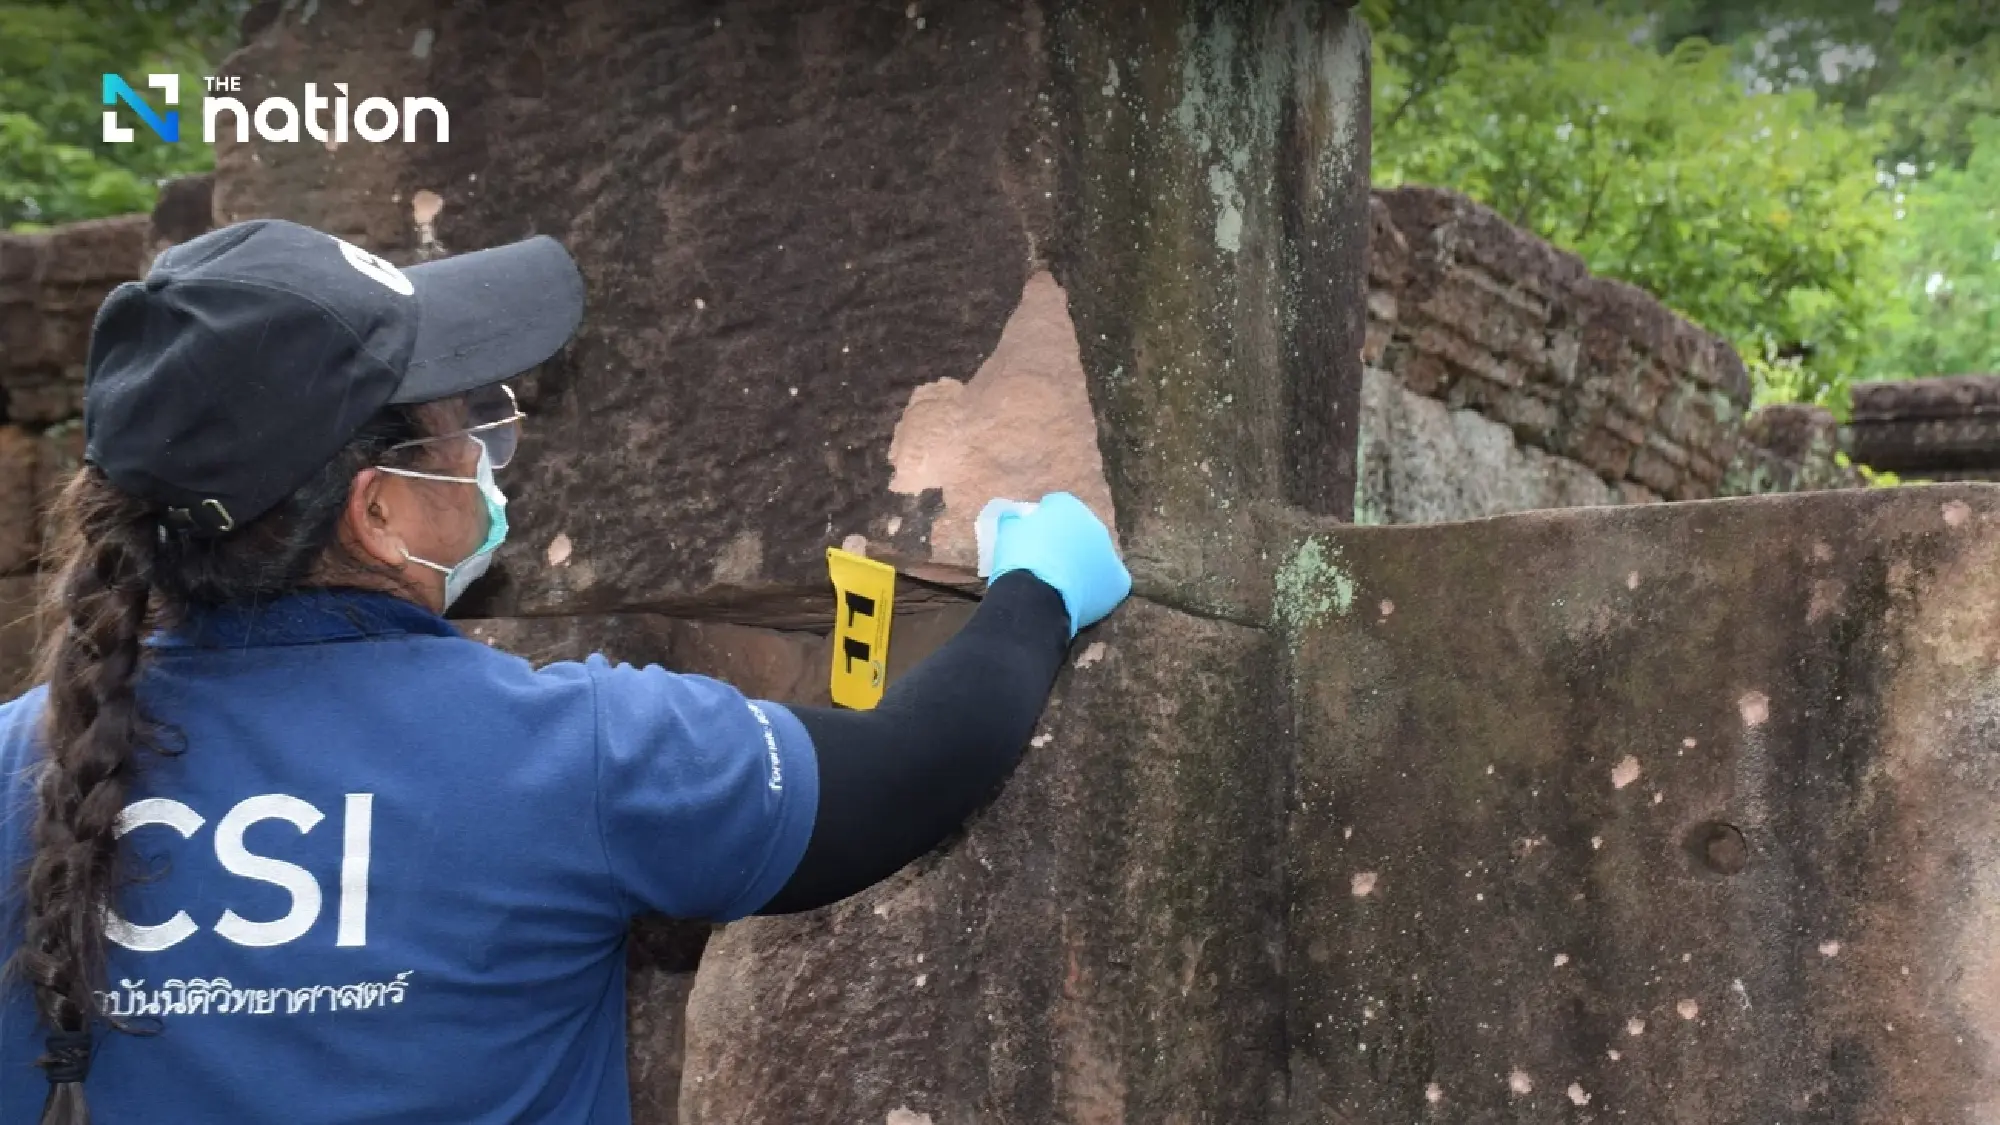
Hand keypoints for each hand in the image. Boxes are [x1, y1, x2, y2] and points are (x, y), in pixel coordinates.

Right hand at [987, 492, 1130, 638]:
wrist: (1035, 594)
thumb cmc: (1019, 559)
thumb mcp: (1008, 531)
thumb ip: (1015, 520)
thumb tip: (1014, 517)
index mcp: (1067, 506)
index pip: (1057, 505)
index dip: (1045, 520)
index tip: (1034, 535)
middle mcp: (1094, 524)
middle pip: (1081, 530)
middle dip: (1069, 541)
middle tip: (1050, 560)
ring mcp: (1109, 552)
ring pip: (1096, 556)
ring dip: (1084, 565)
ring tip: (1064, 583)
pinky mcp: (1118, 580)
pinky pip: (1110, 582)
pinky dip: (1098, 589)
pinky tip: (1082, 598)